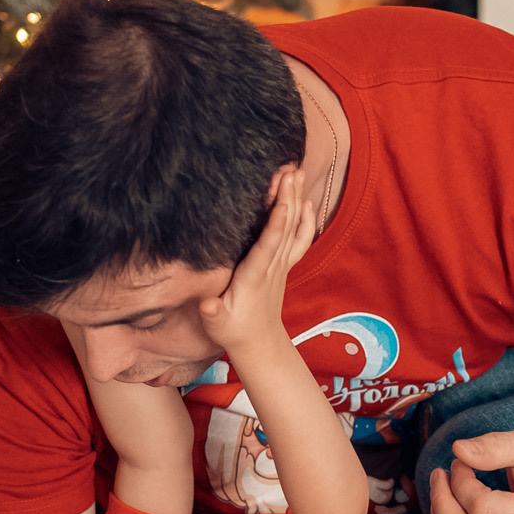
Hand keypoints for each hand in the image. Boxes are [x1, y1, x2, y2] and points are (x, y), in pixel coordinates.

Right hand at [199, 167, 309, 359]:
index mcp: (254, 278)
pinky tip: (305, 200)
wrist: (258, 343)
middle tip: (288, 170)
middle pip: (284, 229)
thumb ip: (213, 313)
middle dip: (286, 199)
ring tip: (295, 173)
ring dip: (295, 200)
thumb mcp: (217, 325)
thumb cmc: (233, 330)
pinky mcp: (284, 265)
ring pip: (292, 228)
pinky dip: (305, 220)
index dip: (276, 225)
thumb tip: (208, 305)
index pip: (268, 248)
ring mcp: (281, 265)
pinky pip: (300, 240)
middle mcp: (272, 268)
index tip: (281, 203)